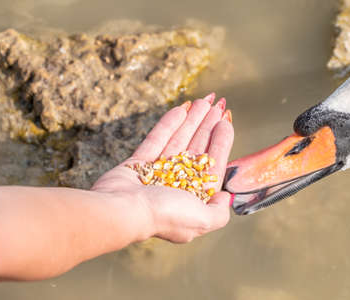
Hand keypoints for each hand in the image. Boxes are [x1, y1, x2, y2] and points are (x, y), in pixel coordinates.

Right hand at [92, 93, 233, 242]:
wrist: (124, 211)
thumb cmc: (166, 216)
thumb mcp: (203, 220)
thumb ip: (219, 212)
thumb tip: (225, 198)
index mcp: (193, 198)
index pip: (211, 164)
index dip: (221, 142)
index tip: (226, 121)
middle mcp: (176, 185)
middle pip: (196, 148)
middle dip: (207, 126)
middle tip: (217, 104)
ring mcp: (156, 173)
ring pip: (178, 141)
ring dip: (192, 120)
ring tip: (203, 100)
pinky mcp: (138, 164)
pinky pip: (156, 140)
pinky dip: (169, 124)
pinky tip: (181, 109)